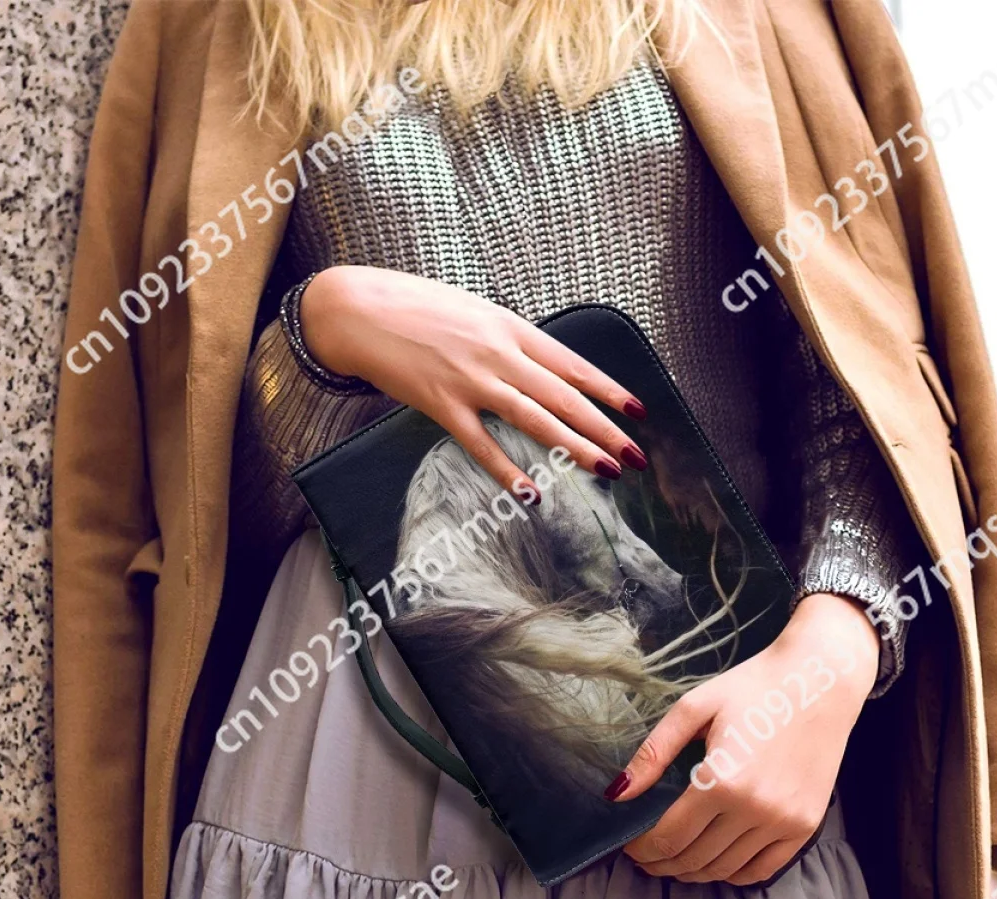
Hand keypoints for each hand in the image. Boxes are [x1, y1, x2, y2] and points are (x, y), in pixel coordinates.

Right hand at [300, 265, 648, 493]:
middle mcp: (498, 353)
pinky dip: (508, 472)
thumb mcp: (474, 312)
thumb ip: (509, 340)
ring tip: (608, 470)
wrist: (358, 309)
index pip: (572, 364)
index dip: (609, 390)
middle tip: (638, 456)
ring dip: (576, 448)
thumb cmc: (416, 308)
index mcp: (510, 327)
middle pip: (564, 396)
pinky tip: (532, 493)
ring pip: (535, 419)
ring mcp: (470, 380)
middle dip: (606, 428)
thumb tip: (541, 368)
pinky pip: (482, 445)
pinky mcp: (440, 405)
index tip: (638, 411)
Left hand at [610, 594, 879, 884]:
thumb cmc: (753, 687)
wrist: (820, 680)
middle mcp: (754, 807)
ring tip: (674, 862)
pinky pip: (762, 869)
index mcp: (720, 778)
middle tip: (645, 858)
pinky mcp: (805, 825)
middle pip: (694, 857)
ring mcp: (783, 820)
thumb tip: (617, 793)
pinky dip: (734, 873)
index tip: (629, 847)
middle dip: (662, 863)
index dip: (642, 849)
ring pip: (725, 868)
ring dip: (694, 872)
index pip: (669, 835)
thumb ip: (654, 753)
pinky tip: (715, 863)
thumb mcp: (694, 707)